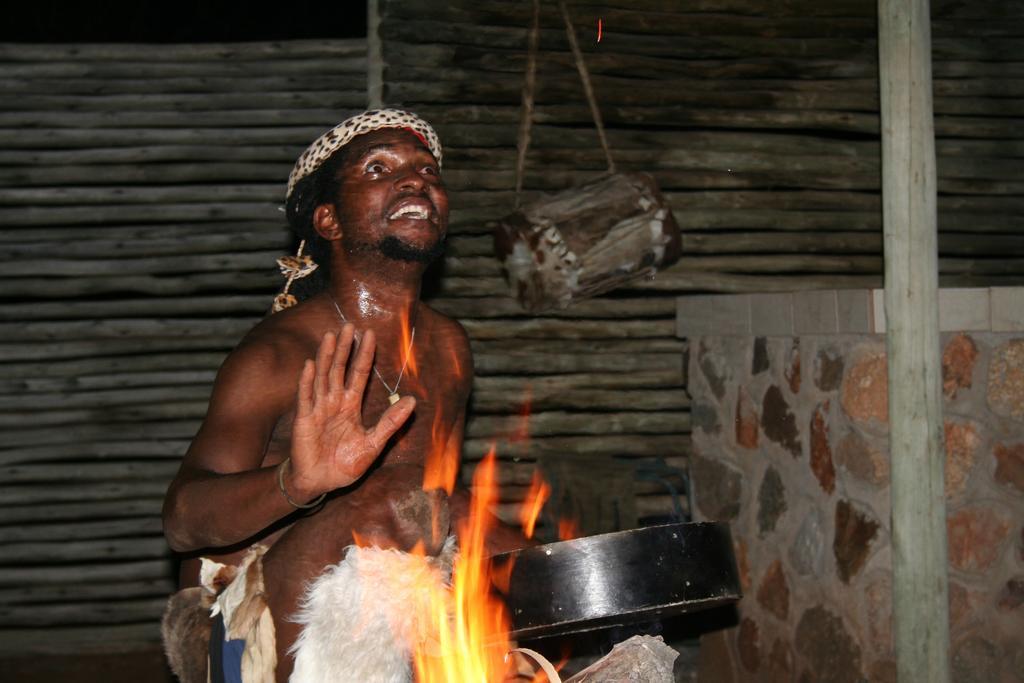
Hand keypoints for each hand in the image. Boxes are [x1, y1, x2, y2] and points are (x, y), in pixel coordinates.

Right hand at [287, 325, 415, 500]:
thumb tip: (412, 401)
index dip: (364, 355)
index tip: (370, 334)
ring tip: (330, 336)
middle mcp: (334, 402)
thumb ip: (390, 422)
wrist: (321, 483)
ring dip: (325, 356)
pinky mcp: (304, 420)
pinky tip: (309, 365)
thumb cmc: (344, 464)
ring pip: (323, 377)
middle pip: (339, 369)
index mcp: (351, 406)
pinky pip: (306, 398)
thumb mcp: (374, 443)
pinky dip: (307, 382)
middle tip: (349, 325)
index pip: (359, 374)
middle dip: (344, 348)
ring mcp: (318, 409)